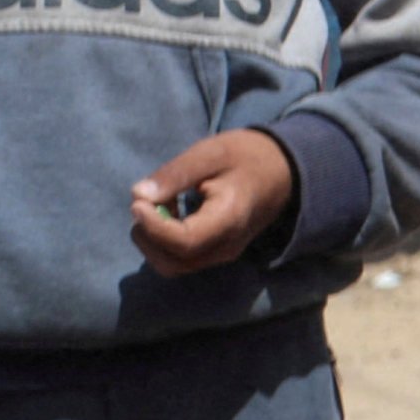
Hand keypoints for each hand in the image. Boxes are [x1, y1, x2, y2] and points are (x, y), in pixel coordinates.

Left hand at [128, 128, 298, 274]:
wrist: (281, 171)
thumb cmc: (245, 156)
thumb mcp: (209, 154)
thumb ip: (174, 174)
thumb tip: (137, 195)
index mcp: (229, 220)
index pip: (184, 242)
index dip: (153, 226)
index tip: (138, 201)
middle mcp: (226, 247)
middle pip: (172, 263)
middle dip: (147, 236)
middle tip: (145, 201)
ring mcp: (221, 254)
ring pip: (172, 265)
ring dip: (152, 239)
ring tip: (159, 203)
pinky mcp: (214, 252)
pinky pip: (180, 258)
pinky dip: (162, 240)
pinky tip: (168, 210)